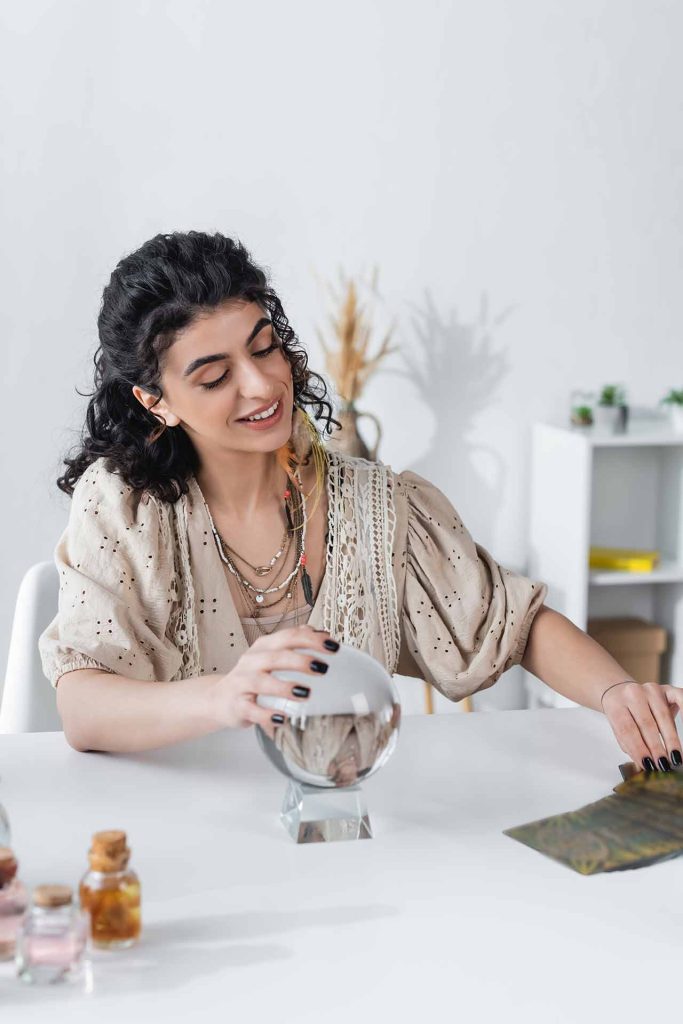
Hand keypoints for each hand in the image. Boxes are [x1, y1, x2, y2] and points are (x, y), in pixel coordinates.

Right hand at [209, 625, 338, 740]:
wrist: (219, 699)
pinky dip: (267, 714)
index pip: (289, 636)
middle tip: (323, 668)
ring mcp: (242, 683)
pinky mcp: (237, 706)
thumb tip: (323, 634)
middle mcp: (252, 661)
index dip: (312, 640)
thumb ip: (294, 644)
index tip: (334, 647)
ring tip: (306, 694)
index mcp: (264, 646)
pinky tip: (283, 718)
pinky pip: (251, 710)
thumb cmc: (253, 677)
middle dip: (300, 661)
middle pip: (276, 656)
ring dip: (284, 687)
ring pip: (261, 682)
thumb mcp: (271, 655)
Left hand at [601, 680, 682, 771]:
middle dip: (657, 747)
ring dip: (671, 739)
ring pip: (663, 716)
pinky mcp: (666, 689)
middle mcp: (633, 694)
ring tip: (675, 757)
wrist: (620, 691)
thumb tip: (645, 765)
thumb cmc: (622, 714)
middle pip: (646, 723)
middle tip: (664, 764)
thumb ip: (630, 745)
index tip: (648, 765)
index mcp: (616, 704)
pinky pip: (680, 697)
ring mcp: (650, 689)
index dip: (639, 749)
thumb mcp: (618, 729)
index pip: (627, 729)